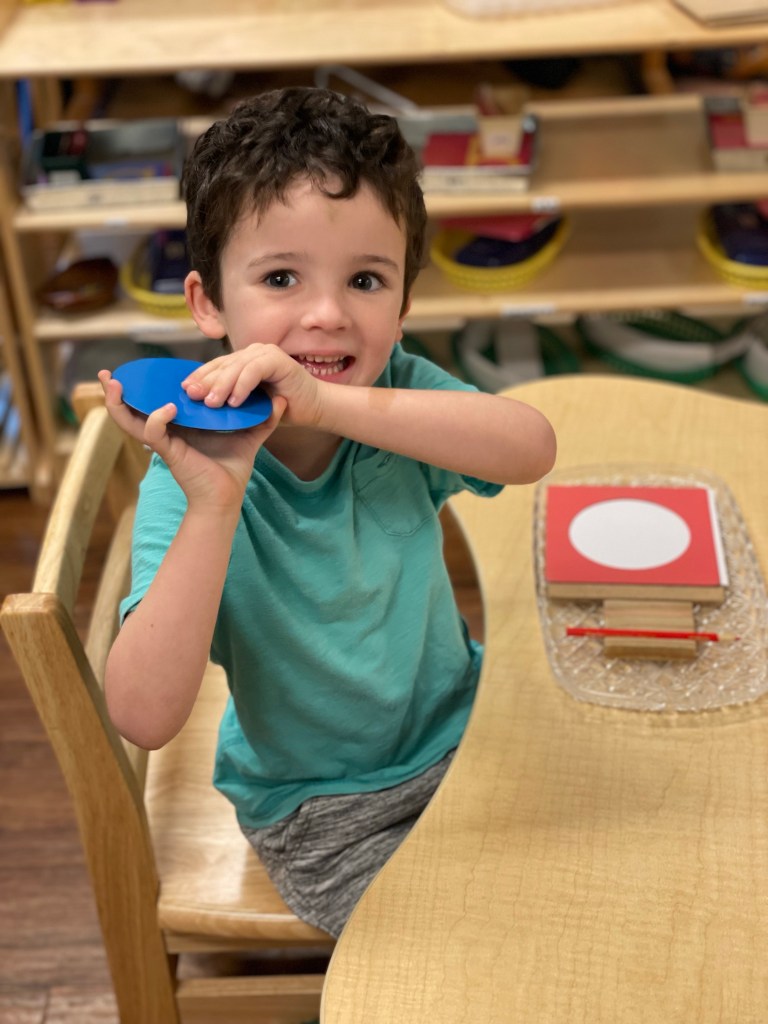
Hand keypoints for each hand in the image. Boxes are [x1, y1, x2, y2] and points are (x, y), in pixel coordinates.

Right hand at [98, 370, 285, 509]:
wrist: (228, 497)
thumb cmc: (232, 468)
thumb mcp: (249, 436)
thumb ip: (263, 417)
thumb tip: (281, 398)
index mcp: (180, 423)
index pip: (155, 400)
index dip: (144, 385)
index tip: (136, 368)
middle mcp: (168, 429)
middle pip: (134, 408)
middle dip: (118, 392)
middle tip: (108, 374)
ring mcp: (166, 440)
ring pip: (131, 420)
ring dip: (118, 402)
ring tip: (113, 382)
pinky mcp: (169, 451)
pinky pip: (154, 432)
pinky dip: (157, 418)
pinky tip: (168, 407)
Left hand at [180, 344, 324, 428]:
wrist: (315, 408)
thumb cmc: (284, 408)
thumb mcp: (251, 405)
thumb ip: (232, 401)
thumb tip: (204, 406)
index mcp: (244, 361)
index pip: (216, 366)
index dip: (199, 377)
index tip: (183, 391)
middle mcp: (252, 353)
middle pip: (222, 364)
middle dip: (205, 381)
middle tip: (190, 396)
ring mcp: (265, 353)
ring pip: (236, 366)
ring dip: (221, 385)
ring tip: (210, 403)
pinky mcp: (277, 359)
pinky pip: (254, 370)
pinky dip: (243, 385)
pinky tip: (234, 401)